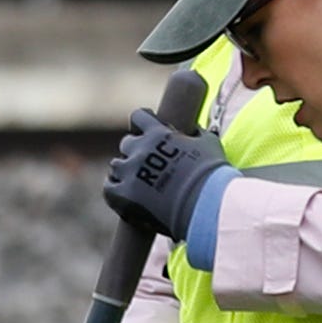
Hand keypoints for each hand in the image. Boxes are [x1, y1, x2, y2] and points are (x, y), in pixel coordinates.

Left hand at [106, 109, 229, 245]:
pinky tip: (126, 195)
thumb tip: (194, 130)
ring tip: (139, 183)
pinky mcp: (122, 195)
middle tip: (148, 164)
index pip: (139, 117)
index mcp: (158, 134)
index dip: (141, 123)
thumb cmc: (212, 175)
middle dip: (136, 151)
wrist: (207, 205)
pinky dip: (116, 190)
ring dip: (126, 172)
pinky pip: (109, 188)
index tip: (144, 130)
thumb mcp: (208, 145)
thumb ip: (196, 134)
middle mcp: (139, 149)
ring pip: (117, 166)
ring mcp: (129, 172)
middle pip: (127, 144)